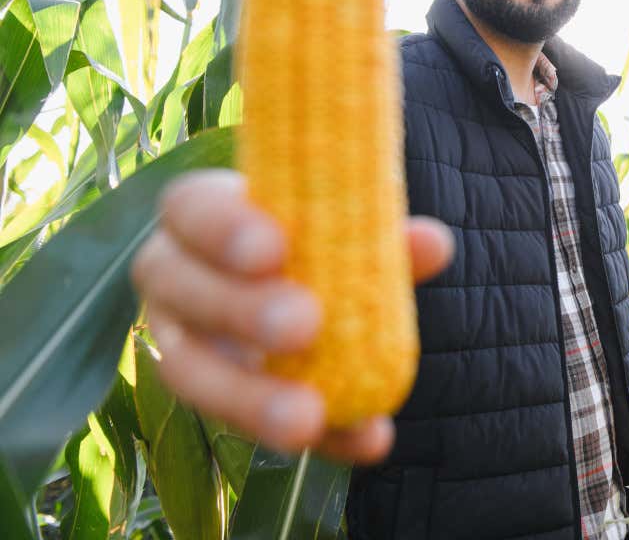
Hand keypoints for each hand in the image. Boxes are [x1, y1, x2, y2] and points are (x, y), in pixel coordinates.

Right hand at [131, 168, 452, 463]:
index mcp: (198, 215)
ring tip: (309, 417)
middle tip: (303, 325)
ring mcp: (181, 343)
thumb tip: (433, 243)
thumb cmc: (315, 233)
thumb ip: (381, 234)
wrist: (292, 281)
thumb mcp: (344, 226)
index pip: (190, 208)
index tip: (276, 248)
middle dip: (240, 311)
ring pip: (193, 374)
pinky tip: (366, 441)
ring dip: (251, 400)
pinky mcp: (221, 402)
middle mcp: (174, 277)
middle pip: (183, 291)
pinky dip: (321, 438)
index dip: (224, 228)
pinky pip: (256, 427)